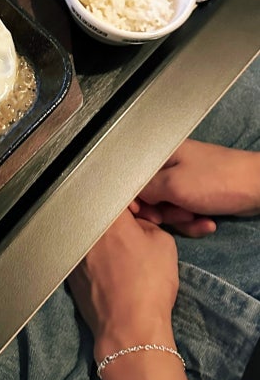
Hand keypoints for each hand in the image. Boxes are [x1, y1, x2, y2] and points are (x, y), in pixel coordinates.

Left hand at [67, 210, 178, 357]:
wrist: (130, 328)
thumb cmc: (149, 284)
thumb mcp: (163, 242)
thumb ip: (147, 222)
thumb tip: (137, 224)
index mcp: (106, 215)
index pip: (117, 193)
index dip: (132, 201)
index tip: (141, 213)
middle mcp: (83, 228)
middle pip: (99, 211)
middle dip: (116, 218)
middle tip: (132, 231)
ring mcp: (72, 249)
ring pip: (89, 231)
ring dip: (104, 235)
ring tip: (121, 253)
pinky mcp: (68, 270)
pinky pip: (82, 251)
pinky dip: (94, 254)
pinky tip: (109, 269)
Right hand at [131, 140, 259, 236]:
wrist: (257, 188)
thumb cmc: (215, 180)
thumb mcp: (173, 185)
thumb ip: (145, 189)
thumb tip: (133, 198)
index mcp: (159, 155)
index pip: (133, 178)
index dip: (135, 199)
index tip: (143, 213)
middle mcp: (168, 165)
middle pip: (149, 195)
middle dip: (162, 212)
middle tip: (178, 216)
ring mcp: (184, 180)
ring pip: (167, 207)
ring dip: (181, 220)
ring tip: (196, 219)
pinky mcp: (197, 195)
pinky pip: (184, 212)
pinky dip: (193, 221)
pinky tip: (206, 223)